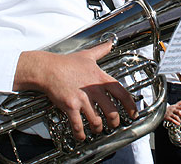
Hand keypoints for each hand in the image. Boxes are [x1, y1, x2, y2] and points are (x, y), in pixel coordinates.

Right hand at [14, 41, 137, 141]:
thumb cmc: (66, 63)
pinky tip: (81, 136)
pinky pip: (78, 125)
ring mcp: (82, 99)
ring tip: (97, 129)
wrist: (48, 69)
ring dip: (98, 128)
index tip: (133, 113)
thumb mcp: (87, 55)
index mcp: (100, 78)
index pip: (121, 93)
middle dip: (114, 121)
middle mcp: (94, 90)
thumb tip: (110, 42)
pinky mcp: (70, 106)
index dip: (130, 105)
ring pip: (96, 121)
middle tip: (114, 125)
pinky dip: (81, 134)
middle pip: (111, 111)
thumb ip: (101, 50)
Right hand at [164, 100, 180, 125]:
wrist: (160, 110)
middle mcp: (172, 109)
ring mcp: (169, 113)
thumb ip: (178, 103)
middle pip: (179, 112)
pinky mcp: (167, 117)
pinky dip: (176, 122)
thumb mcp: (173, 105)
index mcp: (174, 106)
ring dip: (179, 119)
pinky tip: (178, 124)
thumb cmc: (168, 109)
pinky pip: (172, 120)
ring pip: (176, 116)